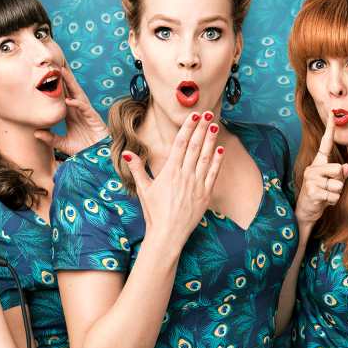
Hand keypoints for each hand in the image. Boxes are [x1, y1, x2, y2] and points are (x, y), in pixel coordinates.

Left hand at [34, 64, 107, 157]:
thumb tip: (35, 133)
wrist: (99, 158)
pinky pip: (85, 108)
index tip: (46, 75)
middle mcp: (79, 111)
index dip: (56, 86)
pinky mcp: (94, 119)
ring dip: (71, 83)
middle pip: (70, 90)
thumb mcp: (63, 144)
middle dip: (64, 78)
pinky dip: (77, 104)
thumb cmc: (84, 150)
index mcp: (71, 114)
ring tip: (62, 72)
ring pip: (78, 94)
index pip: (62, 96)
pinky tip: (68, 100)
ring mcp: (87, 113)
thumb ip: (50, 138)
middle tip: (54, 65)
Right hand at [123, 111, 224, 245]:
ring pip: (205, 157)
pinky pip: (213, 174)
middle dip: (201, 128)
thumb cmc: (154, 212)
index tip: (193, 116)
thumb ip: (136, 168)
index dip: (188, 128)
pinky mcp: (205, 194)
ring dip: (211, 141)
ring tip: (215, 126)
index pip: (180, 144)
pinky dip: (217, 161)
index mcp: (170, 172)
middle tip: (207, 113)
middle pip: (195, 147)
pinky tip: (220, 150)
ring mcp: (196, 184)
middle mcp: (184, 175)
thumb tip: (126, 152)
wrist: (168, 234)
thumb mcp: (143, 189)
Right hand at [294, 110, 347, 224]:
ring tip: (325, 195)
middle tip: (329, 188)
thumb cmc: (321, 194)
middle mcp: (313, 167)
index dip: (330, 129)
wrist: (306, 211)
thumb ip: (340, 173)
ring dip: (335, 193)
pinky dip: (332, 201)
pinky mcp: (312, 191)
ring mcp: (311, 179)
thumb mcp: (332, 182)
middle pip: (338, 169)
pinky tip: (323, 202)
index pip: (325, 143)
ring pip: (338, 184)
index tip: (333, 113)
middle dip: (338, 181)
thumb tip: (346, 167)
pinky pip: (334, 195)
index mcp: (318, 162)